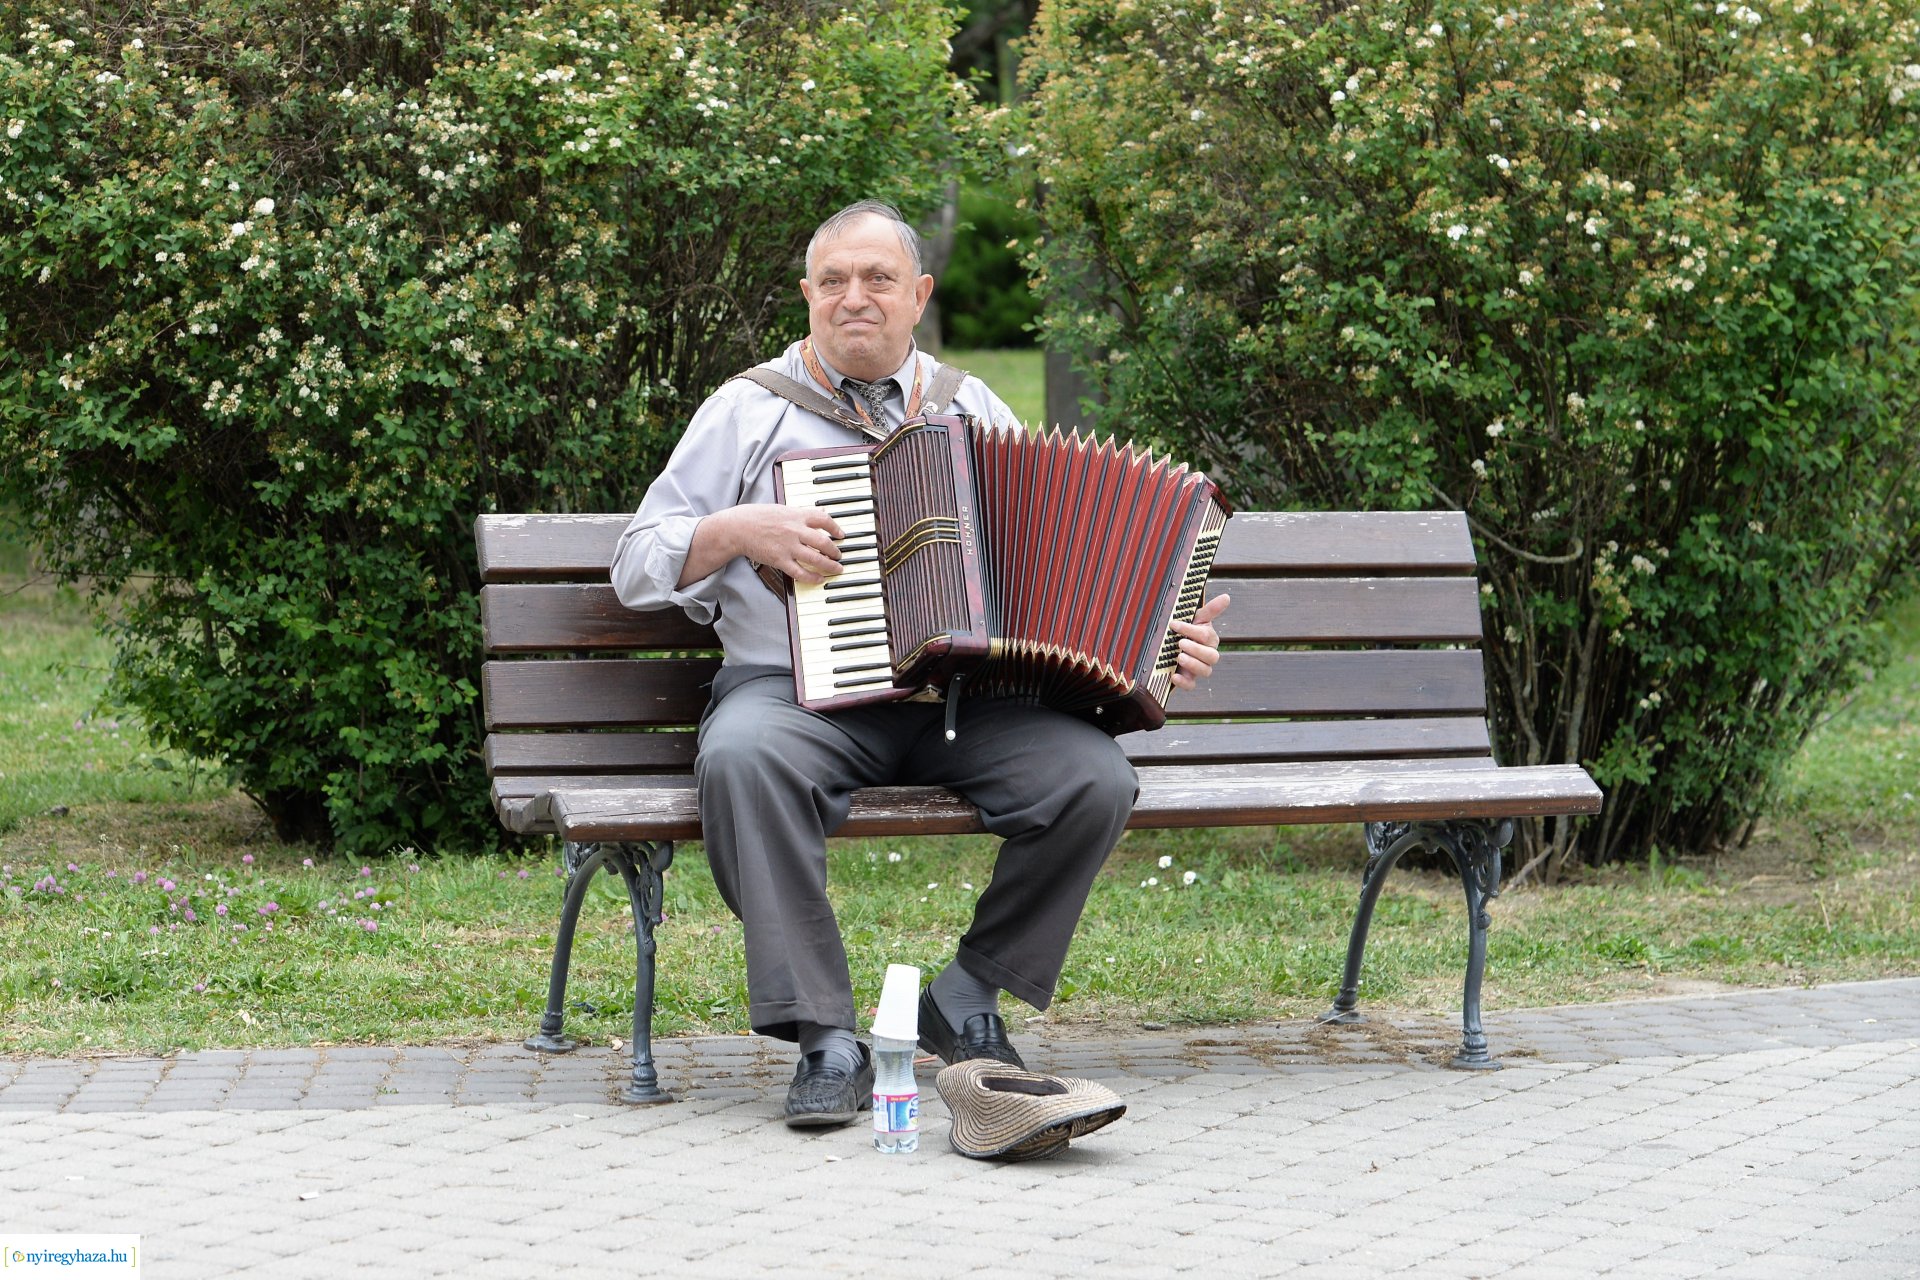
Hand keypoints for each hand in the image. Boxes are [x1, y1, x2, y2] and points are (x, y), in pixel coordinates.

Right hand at [680, 503, 844, 588]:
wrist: (738, 528)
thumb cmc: (757, 517)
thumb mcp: (782, 509)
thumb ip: (801, 513)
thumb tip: (821, 512)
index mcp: (796, 515)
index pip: (824, 519)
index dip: (836, 528)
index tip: (841, 535)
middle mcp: (795, 530)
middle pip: (824, 542)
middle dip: (835, 551)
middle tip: (840, 556)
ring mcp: (788, 546)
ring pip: (816, 558)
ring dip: (830, 565)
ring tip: (836, 569)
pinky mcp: (780, 560)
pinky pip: (801, 572)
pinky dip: (813, 577)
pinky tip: (819, 579)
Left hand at [1168, 592, 1228, 690]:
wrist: (1172, 645)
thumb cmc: (1187, 631)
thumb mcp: (1196, 618)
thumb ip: (1211, 609)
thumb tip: (1227, 597)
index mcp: (1210, 639)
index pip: (1205, 636)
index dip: (1190, 630)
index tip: (1174, 625)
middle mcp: (1208, 655)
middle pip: (1212, 657)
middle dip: (1196, 650)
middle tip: (1180, 644)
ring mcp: (1199, 668)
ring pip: (1205, 671)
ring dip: (1193, 664)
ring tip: (1179, 657)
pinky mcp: (1189, 679)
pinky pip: (1191, 686)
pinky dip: (1183, 682)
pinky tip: (1174, 675)